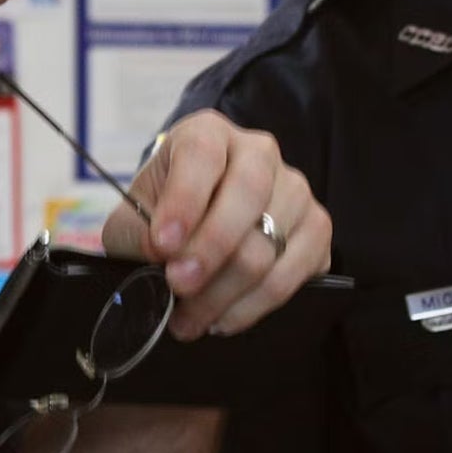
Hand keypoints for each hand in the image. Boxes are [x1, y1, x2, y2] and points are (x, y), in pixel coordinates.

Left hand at [100, 112, 330, 338]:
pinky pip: (293, 273)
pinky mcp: (317, 230)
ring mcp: (295, 190)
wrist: (195, 226)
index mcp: (208, 133)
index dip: (184, 199)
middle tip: (179, 285)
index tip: (162, 245)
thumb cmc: (162, 217)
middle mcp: (259, 152)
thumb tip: (159, 254)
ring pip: (270, 243)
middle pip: (248, 194)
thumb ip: (138, 232)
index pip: (203, 154)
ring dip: (226, 290)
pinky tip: (222, 319)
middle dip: (210, 248)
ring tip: (190, 318)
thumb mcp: (134, 217)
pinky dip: (254, 305)